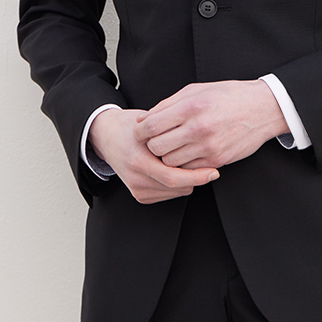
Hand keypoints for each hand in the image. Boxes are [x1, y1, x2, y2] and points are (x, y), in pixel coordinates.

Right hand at [89, 107, 219, 204]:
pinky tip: (177, 170)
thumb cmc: (131, 127)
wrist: (107, 137)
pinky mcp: (140, 196)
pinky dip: (178, 185)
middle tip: (210, 167)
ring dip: (188, 181)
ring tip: (188, 163)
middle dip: (196, 178)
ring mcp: (137, 189)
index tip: (213, 171)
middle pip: (177, 187)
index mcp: (138, 161)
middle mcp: (136, 178)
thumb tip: (201, 142)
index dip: (196, 176)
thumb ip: (172, 136)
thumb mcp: (150, 125)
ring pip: (176, 192)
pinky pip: (169, 194)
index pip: (173, 177)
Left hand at [134, 80, 288, 170]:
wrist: (263, 108)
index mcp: (190, 107)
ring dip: (167, 156)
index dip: (140, 131)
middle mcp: (198, 128)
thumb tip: (142, 119)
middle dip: (152, 145)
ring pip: (170, 162)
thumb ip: (167, 105)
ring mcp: (208, 147)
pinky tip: (188, 153)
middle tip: (157, 140)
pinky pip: (188, 169)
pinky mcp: (217, 160)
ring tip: (173, 146)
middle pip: (157, 147)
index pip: (150, 126)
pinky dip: (184, 164)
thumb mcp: (196, 90)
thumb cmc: (228, 96)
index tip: (141, 132)